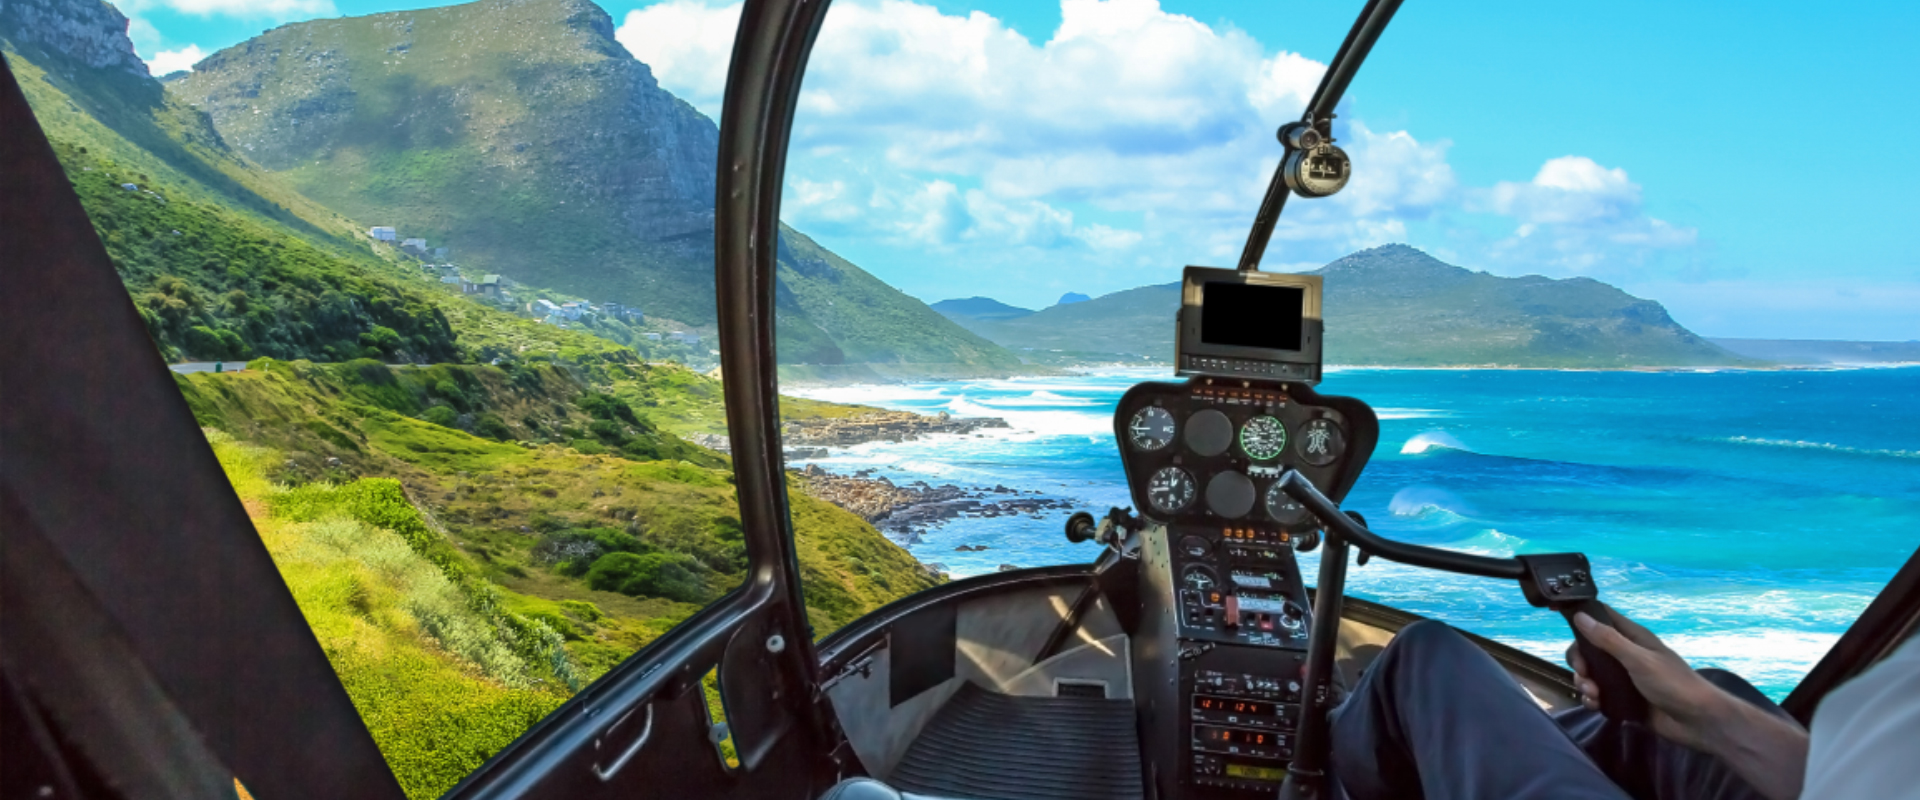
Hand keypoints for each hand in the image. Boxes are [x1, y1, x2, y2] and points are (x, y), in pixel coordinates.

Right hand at [1565, 605, 1727, 748]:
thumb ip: (1609, 640)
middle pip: (1589, 649)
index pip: (1601, 617)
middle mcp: (1625, 655)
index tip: (1557, 615)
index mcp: (1632, 638)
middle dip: (1579, 661)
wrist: (1697, 722)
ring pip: (1591, 674)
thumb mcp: (1639, 659)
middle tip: (1584, 673)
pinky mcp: (1623, 700)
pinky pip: (1598, 695)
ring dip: (1584, 683)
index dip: (1581, 615)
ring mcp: (1623, 678)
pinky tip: (1596, 705)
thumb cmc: (1673, 684)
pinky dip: (1592, 699)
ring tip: (1594, 695)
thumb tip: (1580, 616)